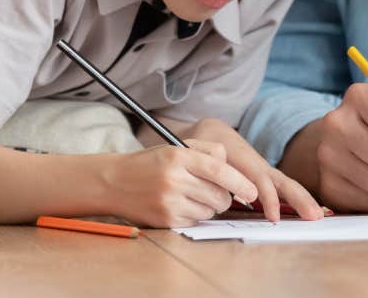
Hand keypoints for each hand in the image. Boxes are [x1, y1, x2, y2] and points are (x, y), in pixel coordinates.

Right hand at [105, 140, 257, 227]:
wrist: (114, 182)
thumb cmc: (152, 163)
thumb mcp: (177, 147)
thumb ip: (208, 151)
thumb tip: (233, 168)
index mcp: (179, 156)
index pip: (219, 170)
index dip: (240, 183)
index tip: (253, 192)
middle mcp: (174, 179)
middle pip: (220, 195)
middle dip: (225, 197)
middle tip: (217, 192)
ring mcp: (169, 202)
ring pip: (211, 210)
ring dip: (210, 206)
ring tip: (194, 196)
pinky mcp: (166, 220)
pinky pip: (196, 221)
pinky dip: (196, 215)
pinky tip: (182, 205)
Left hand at [185, 118, 322, 221]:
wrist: (212, 131)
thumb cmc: (203, 143)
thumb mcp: (198, 149)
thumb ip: (207, 161)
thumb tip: (220, 176)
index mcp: (243, 158)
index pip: (259, 179)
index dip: (268, 197)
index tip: (273, 217)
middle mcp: (258, 165)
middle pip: (281, 181)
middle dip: (298, 198)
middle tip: (314, 216)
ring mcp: (264, 171)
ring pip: (286, 184)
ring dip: (303, 199)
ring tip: (318, 215)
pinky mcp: (265, 178)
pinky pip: (284, 189)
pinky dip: (297, 199)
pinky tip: (308, 211)